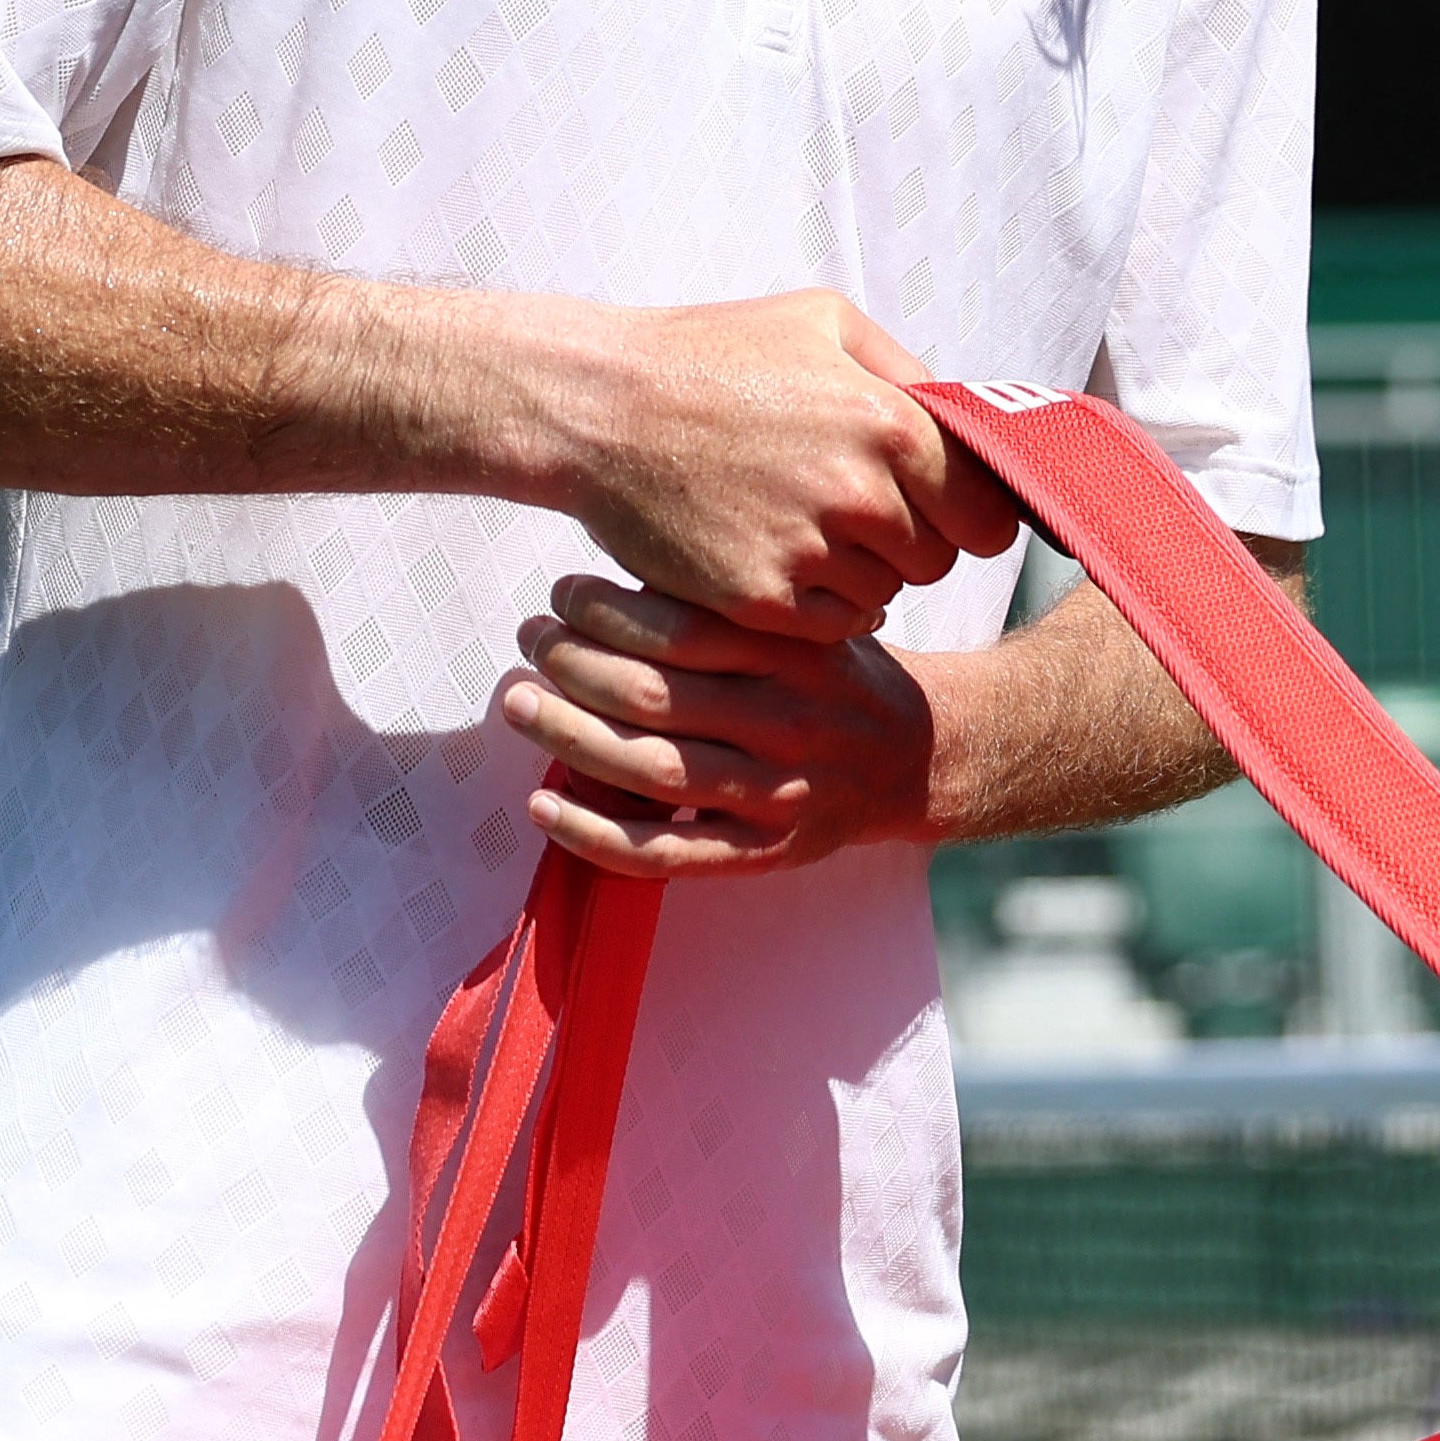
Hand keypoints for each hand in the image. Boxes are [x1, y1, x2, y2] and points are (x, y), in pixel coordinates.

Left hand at [499, 575, 941, 879]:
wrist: (921, 757)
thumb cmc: (840, 676)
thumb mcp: (807, 622)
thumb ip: (730, 610)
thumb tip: (616, 586)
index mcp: (795, 655)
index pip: (683, 629)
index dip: (607, 610)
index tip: (562, 594)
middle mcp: (786, 723)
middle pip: (655, 698)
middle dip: (572, 665)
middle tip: (528, 640)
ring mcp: (774, 795)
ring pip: (651, 770)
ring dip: (568, 736)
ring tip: (518, 704)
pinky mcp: (764, 854)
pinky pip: (666, 853)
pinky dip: (595, 834)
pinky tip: (542, 805)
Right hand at [542, 292, 1013, 640]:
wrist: (597, 409)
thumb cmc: (710, 355)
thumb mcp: (821, 321)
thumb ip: (907, 370)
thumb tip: (964, 422)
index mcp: (888, 422)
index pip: (987, 512)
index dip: (970, 514)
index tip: (945, 510)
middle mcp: (858, 493)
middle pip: (939, 560)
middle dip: (913, 540)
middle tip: (859, 510)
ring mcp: (808, 552)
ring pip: (886, 593)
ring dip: (862, 571)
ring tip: (806, 523)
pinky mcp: (759, 600)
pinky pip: (833, 625)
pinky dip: (821, 604)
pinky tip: (785, 558)